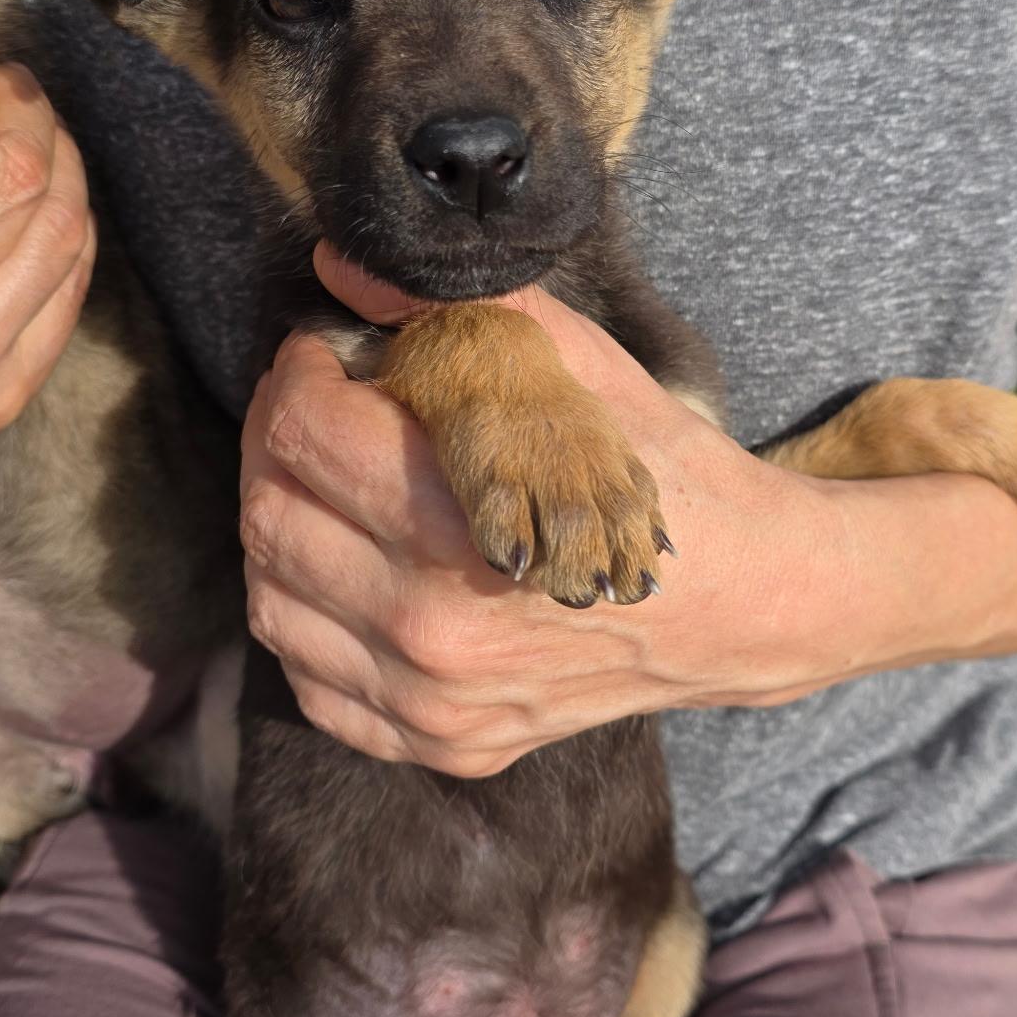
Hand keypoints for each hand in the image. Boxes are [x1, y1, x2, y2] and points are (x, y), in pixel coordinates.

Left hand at [240, 246, 843, 776]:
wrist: (745, 605)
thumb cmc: (666, 475)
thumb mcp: (580, 370)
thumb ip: (461, 313)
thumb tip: (341, 272)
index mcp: (462, 530)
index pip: (306, 434)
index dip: (300, 373)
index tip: (326, 352)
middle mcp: (432, 633)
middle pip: (271, 515)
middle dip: (276, 439)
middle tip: (317, 405)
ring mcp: (431, 702)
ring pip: (273, 601)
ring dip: (280, 522)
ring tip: (328, 481)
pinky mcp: (439, 743)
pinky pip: (310, 679)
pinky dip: (306, 615)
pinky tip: (344, 565)